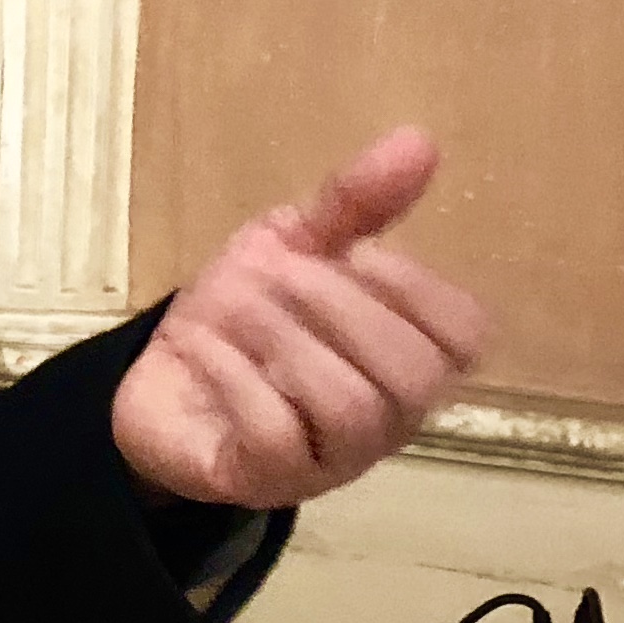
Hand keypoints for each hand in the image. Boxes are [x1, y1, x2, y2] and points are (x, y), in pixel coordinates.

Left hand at [111, 128, 490, 509]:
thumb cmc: (247, 319)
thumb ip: (355, 204)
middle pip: (410, 374)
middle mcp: (387, 421)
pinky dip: (233, 375)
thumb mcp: (294, 245)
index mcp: (409, 360)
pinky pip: (273, 434)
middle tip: (279, 273)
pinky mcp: (265, 482)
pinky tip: (202, 346)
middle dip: (339, 305)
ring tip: (234, 305)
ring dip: (283, 337)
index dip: (414, 285)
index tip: (353, 252)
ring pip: (347, 405)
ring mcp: (329, 460)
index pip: (465, 336)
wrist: (158, 380)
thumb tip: (419, 140)